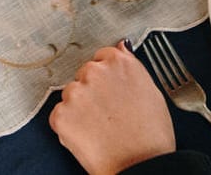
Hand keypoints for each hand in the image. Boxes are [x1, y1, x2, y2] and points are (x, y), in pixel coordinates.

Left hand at [49, 44, 175, 174]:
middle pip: (85, 75)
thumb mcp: (151, 91)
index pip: (102, 58)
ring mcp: (76, 92)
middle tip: (108, 114)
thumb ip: (131, 65)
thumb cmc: (151, 135)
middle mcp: (95, 72)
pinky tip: (89, 136)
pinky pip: (59, 115)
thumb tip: (122, 47)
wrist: (140, 166)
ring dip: (79, 108)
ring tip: (100, 128)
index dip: (107, 80)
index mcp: (118, 62)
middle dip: (92, 92)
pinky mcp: (61, 115)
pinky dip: (69, 126)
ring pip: (71, 94)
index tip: (111, 93)